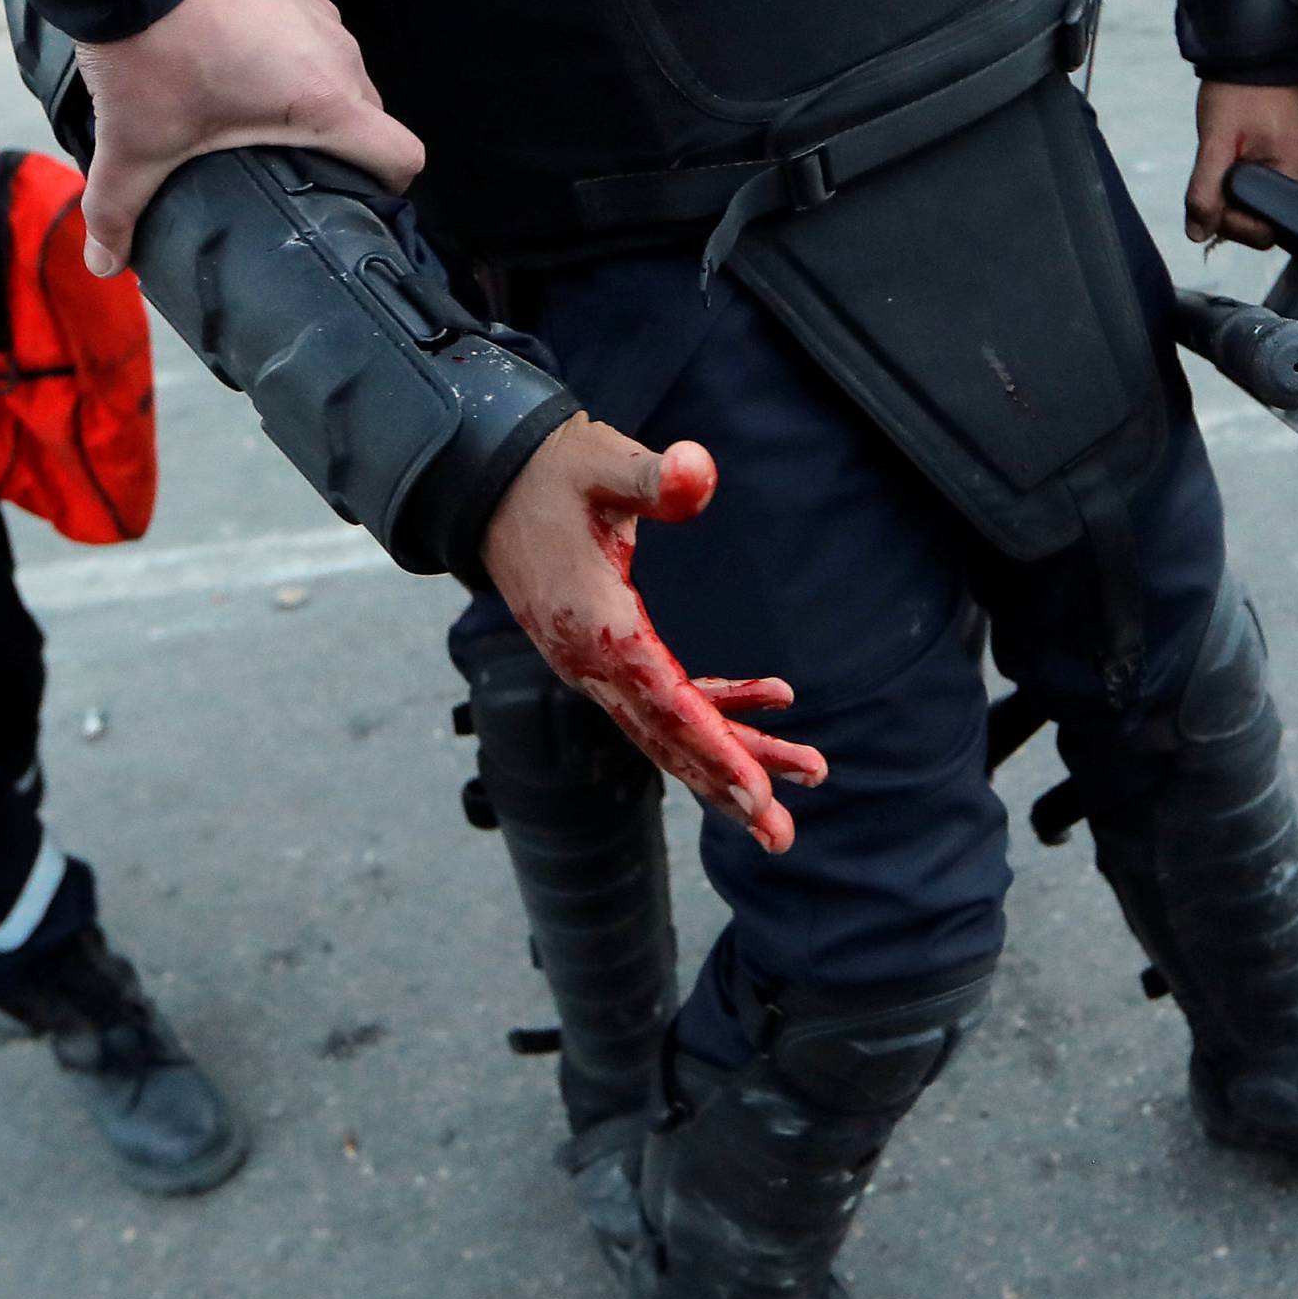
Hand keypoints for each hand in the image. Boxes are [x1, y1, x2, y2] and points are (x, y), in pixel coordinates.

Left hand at [74, 0, 425, 273]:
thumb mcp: (138, 140)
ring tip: (255, 119)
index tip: (356, 206)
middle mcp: (338, 54)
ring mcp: (317, 12)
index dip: (390, 190)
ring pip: (339, 75)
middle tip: (291, 175)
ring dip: (312, 101)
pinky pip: (310, 36)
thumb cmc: (155, 44)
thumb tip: (104, 263)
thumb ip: (121, 208)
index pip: (403, 155)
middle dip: (340, 150)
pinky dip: (287, 58)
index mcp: (327, 100)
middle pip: (369, 119)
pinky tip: (233, 67)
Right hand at [482, 416, 828, 852]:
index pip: (664, 702)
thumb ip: (653, 476)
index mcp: (595, 626)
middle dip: (730, 784)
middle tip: (782, 835)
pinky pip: (662, 700)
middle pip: (670, 737)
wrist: (490, 484)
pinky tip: (772, 699)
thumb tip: (697, 472)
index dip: (715, 748)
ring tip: (807, 771)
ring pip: (670, 728)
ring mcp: (594, 667)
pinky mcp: (602, 657)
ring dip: (733, 757)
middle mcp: (591, 663)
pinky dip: (714, 708)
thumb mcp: (602, 463)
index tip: (759, 794)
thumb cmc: (552, 472)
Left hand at [1186, 81, 1297, 249]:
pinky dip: (1240, 183)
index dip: (1233, 223)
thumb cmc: (1240, 92)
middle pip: (1264, 225)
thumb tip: (1198, 234)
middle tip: (1216, 173)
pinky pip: (1262, 190)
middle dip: (1231, 210)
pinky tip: (1232, 161)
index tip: (1215, 195)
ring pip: (1259, 209)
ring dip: (1233, 196)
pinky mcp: (1290, 163)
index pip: (1266, 232)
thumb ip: (1205, 191)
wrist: (1255, 52)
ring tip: (1225, 160)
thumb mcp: (1216, 143)